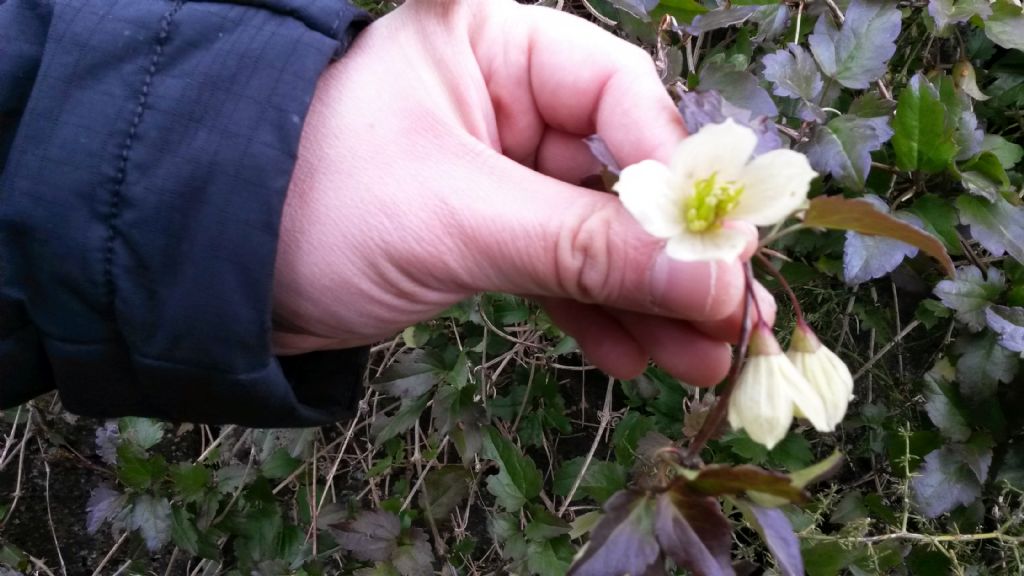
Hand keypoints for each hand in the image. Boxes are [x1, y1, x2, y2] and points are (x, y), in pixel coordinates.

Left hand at [272, 0, 774, 384]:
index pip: (618, 94)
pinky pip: (550, 268)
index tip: (722, 248)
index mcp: (491, 44)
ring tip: (699, 361)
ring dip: (642, 297)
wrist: (205, 278)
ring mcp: (491, 171)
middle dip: (669, 253)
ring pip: (589, 230)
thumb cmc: (314, 205)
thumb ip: (587, 248)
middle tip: (732, 320)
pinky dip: (588, 313)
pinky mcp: (474, 232)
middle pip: (617, 170)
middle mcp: (499, 98)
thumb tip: (713, 281)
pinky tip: (631, 359)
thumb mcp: (461, 218)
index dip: (675, 174)